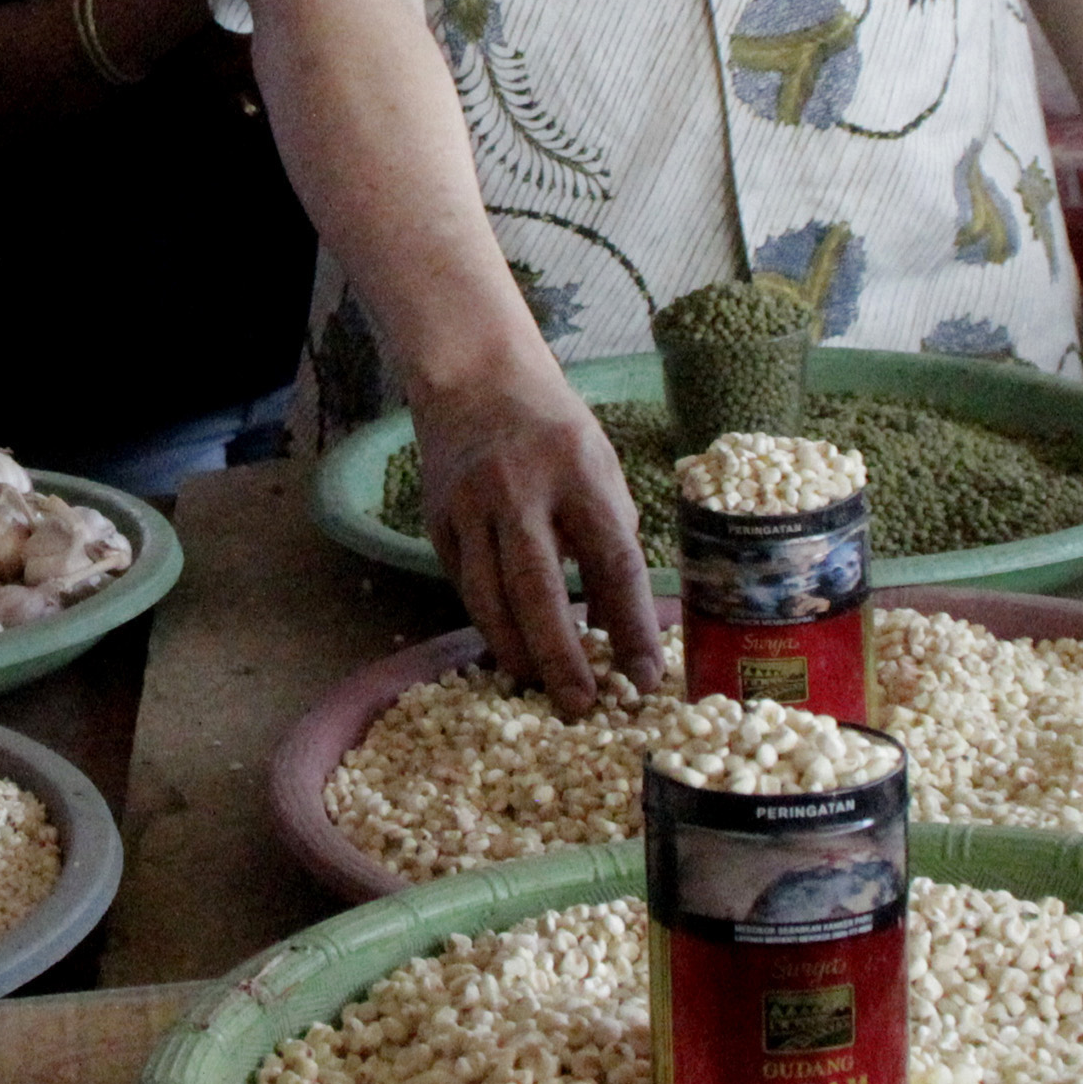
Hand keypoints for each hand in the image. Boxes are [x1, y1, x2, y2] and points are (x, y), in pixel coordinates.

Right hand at [412, 358, 667, 718]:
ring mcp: (470, 504)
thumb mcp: (602, 468)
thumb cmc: (554, 431)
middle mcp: (519, 489)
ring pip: (488, 596)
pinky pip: (462, 584)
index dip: (632, 626)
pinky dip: (487, 622)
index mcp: (579, 472)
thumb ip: (610, 537)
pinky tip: (509, 647)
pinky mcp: (436, 518)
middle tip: (581, 705)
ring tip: (539, 686)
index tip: (645, 678)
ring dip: (515, 650)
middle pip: (539, 589)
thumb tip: (619, 625)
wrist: (474, 378)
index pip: (613, 562)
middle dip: (561, 656)